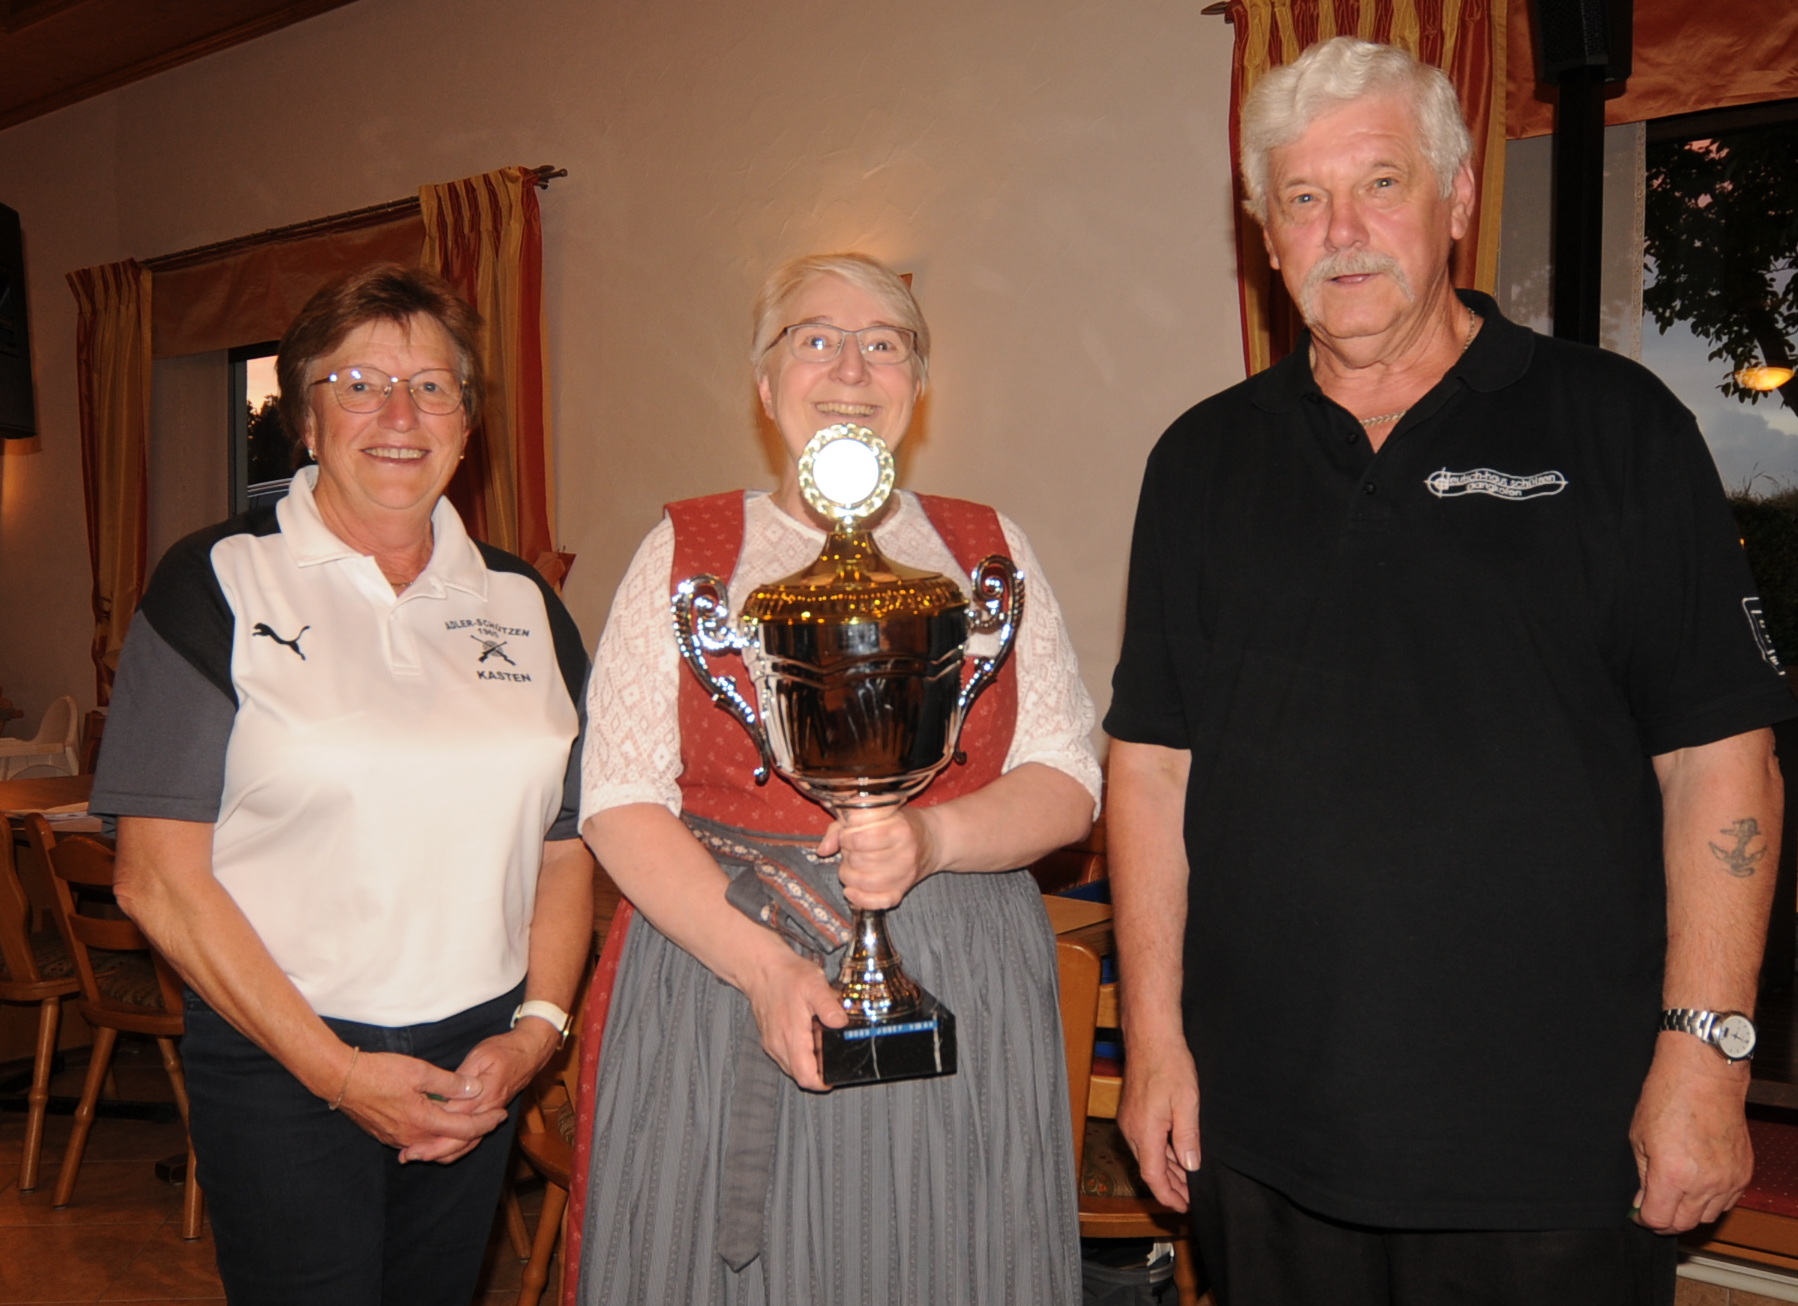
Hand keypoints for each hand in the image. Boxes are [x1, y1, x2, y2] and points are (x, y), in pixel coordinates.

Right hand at [333, 1049, 509, 1164]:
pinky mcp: (386, 1135)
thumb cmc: (380, 1071)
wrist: (341, 1079)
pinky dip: (434, 1136)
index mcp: (423, 1120)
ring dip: (454, 1136)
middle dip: (475, 1133)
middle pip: (451, 1142)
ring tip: (471, 1122)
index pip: (463, 1129)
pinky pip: (417, 1142)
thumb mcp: (419, 1071)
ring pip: (433, 1144)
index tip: (501, 1115)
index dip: (485, 1123)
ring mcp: (396, 1138)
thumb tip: (476, 1088)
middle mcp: (411, 1136)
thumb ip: (450, 1083)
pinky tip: (438, 1124)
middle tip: (493, 1120)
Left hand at [389, 1024, 560, 1163]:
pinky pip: (472, 1140)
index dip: (432, 1125)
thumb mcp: (481, 1055)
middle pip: (460, 1138)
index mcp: (485, 1094)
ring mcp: (490, 1116)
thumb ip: (463, 1076)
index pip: (456, 1115)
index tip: (411, 1132)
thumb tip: (445, 1092)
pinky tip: (437, 1151)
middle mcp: (488, 1110)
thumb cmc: (504, 1050)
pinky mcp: (489, 1116)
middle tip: (408, 1155)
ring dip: (441, 1153)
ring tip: (416, 1156)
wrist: (530, 1053)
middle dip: (433, 1149)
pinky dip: (454, 1149)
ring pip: (467, 1144)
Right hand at [739, 947, 847, 1091]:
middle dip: (818, 1070)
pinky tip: (808, 1033)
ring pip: (792, 1067)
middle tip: (831, 1052)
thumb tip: (842, 1024)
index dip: (822, 1083)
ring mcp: (772, 1043)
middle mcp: (778, 1045)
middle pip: (800, 1075)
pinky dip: (799, 1052)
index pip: (805, 1077)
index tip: (835, 1076)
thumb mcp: (815, 985)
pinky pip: (786, 1056)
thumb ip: (830, 1007)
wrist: (762, 968)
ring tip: (820, 1040)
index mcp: (791, 1037)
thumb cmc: (787, 976)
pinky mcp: (770, 1038)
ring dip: (808, 1061)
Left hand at [820, 806, 940, 909]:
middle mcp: (905, 852)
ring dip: (848, 875)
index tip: (848, 835)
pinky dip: (860, 899)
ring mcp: (905, 874)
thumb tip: (823, 850)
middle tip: (851, 850)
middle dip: (847, 855)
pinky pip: (879, 902)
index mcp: (899, 828)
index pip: (860, 838)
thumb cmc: (898, 823)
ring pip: (864, 882)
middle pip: (859, 860)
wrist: (932, 840)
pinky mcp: (903, 891)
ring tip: (850, 866)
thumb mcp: (874, 814)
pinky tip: (851, 891)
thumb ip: (843, 826)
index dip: (846, 837)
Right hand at [1117, 1035, 1201, 1210]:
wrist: (1150, 1036)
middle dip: (1170, 1185)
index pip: (1153, 1176)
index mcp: (1145, 1132)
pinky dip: (1161, 1152)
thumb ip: (1188, 1138)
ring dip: (1167, 1168)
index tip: (1183, 1206)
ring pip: (1147, 1155)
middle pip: (1149, 1168)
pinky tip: (1176, 1151)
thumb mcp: (1187, 1103)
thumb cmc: (1169, 1064)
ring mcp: (1129, 1120)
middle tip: (1190, 1196)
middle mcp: (1131, 1130)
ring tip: (1188, 1178)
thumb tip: (1191, 1166)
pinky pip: (1145, 1140)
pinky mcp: (1131, 1111)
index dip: (1168, 1195)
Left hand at [1629, 1031, 1752, 1232]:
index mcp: (1673, 1175)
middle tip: (1653, 1207)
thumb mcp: (1639, 1137)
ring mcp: (1728, 1180)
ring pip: (1708, 1216)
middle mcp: (1704, 1183)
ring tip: (1675, 1195)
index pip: (1658, 1220)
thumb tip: (1642, 1201)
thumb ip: (1642, 1175)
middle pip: (1684, 1224)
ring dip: (1689, 1212)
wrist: (1704, 1076)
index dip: (1643, 1219)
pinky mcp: (1743, 1173)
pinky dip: (1711, 1200)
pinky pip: (1727, 1202)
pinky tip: (1697, 1186)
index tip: (1638, 1213)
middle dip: (1665, 1220)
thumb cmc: (1667, 1098)